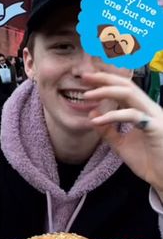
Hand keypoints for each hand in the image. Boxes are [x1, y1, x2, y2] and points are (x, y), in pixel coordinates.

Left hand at [83, 72, 162, 194]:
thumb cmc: (148, 162)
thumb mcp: (121, 145)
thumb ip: (108, 131)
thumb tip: (92, 114)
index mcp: (142, 111)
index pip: (123, 89)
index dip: (105, 82)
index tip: (86, 80)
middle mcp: (149, 109)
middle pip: (126, 84)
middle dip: (104, 78)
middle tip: (84, 76)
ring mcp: (153, 116)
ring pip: (130, 93)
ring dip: (106, 91)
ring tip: (87, 95)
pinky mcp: (155, 127)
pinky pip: (132, 115)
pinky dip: (112, 115)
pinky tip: (97, 121)